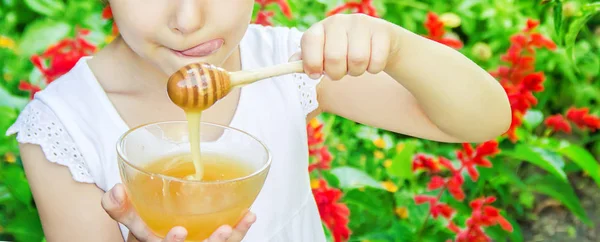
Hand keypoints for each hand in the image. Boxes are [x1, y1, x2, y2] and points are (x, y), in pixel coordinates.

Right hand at [101, 184, 255, 241]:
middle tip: (222, 231)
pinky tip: (249, 214)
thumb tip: (116, 189)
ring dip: (232, 237)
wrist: (157, 233)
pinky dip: (241, 228)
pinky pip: (230, 240)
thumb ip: (119, 204)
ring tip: (242, 220)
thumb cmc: (147, 223)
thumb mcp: (130, 216)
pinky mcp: (213, 241)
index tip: (179, 231)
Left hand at [298, 13, 399, 80]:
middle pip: (334, 58)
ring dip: (356, 71)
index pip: (309, 41)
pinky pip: (376, 62)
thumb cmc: (344, 50)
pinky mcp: (382, 30)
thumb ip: (306, 60)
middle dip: (337, 73)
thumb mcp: (323, 53)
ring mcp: (361, 23)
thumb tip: (290, 63)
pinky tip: (372, 61)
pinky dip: (373, 69)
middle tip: (341, 71)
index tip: (316, 74)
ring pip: (357, 61)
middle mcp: (338, 21)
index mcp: (320, 27)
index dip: (311, 62)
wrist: (378, 41)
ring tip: (356, 65)